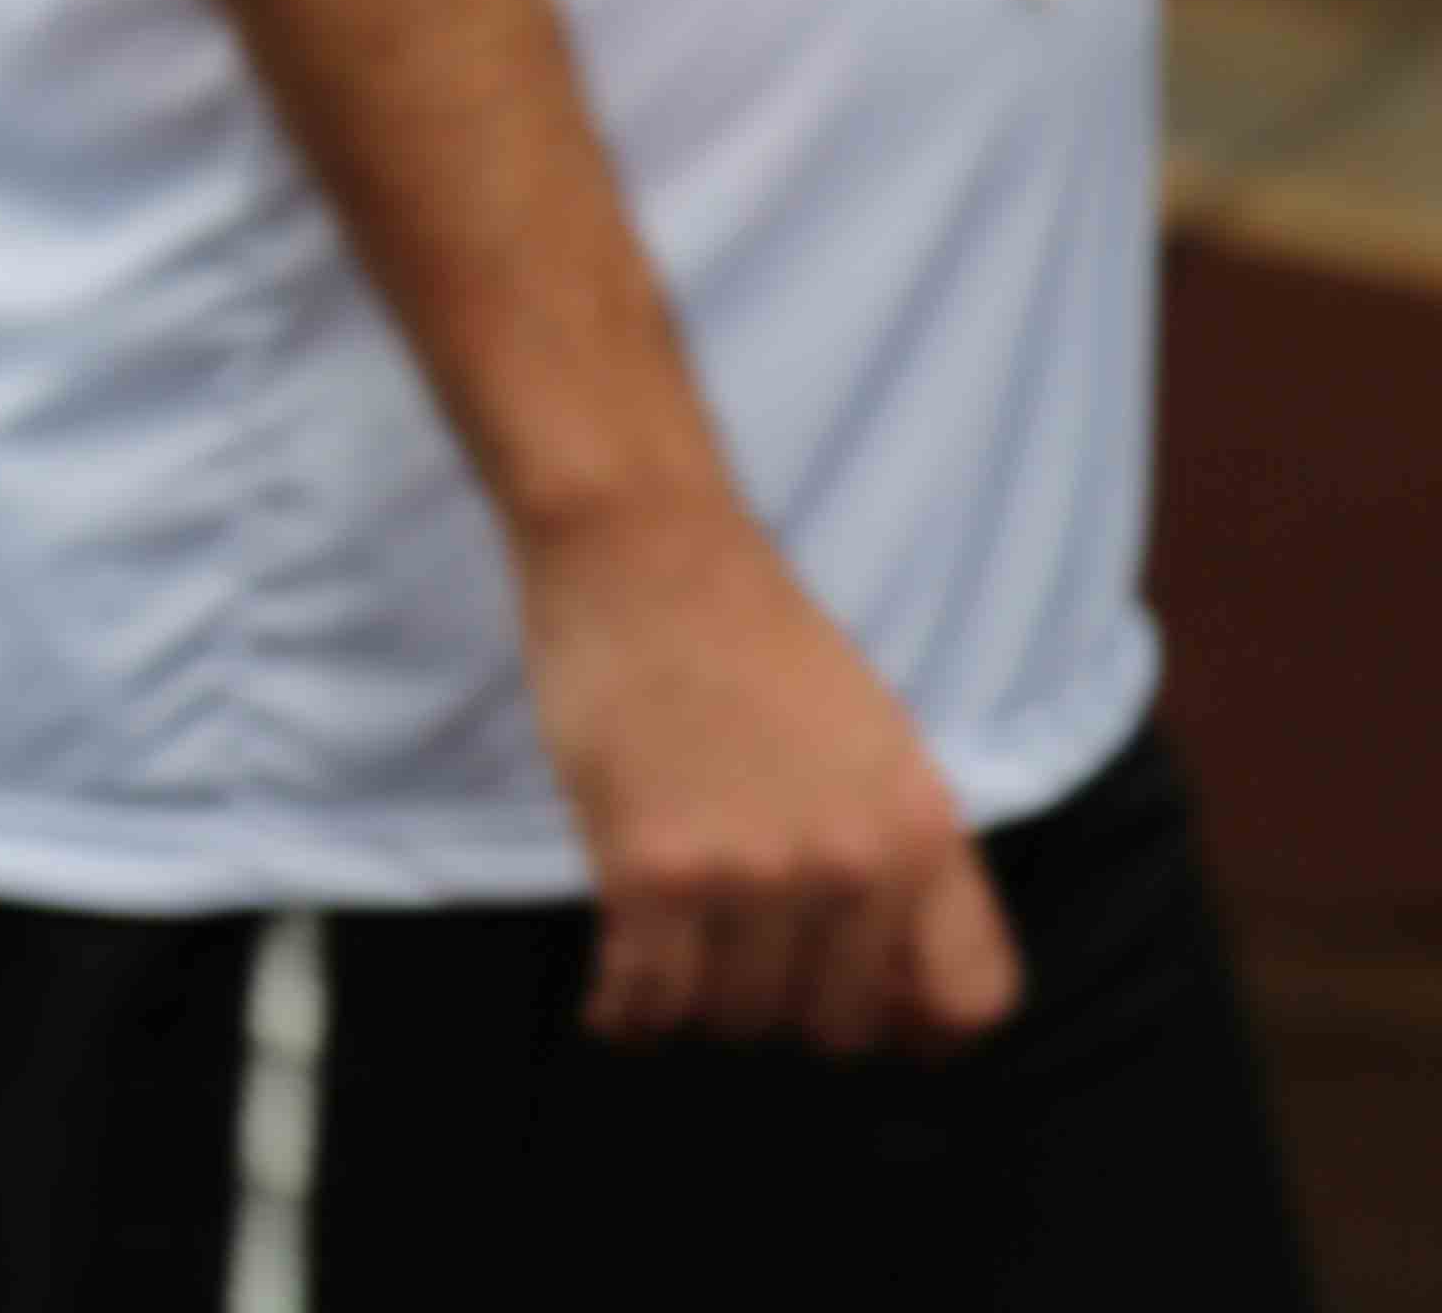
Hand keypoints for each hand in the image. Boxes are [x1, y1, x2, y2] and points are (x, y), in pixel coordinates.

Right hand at [517, 489, 1022, 1057]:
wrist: (646, 551)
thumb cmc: (747, 638)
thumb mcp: (876, 743)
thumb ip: (895, 855)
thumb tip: (896, 991)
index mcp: (924, 830)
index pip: (969, 1000)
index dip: (916, 1030)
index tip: (861, 1015)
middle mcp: (856, 863)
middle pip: (837, 1025)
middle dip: (782, 1008)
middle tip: (731, 966)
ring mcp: (756, 871)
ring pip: (736, 1018)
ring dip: (696, 1006)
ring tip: (665, 964)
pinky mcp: (654, 869)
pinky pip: (649, 997)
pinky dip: (625, 1015)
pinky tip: (612, 1002)